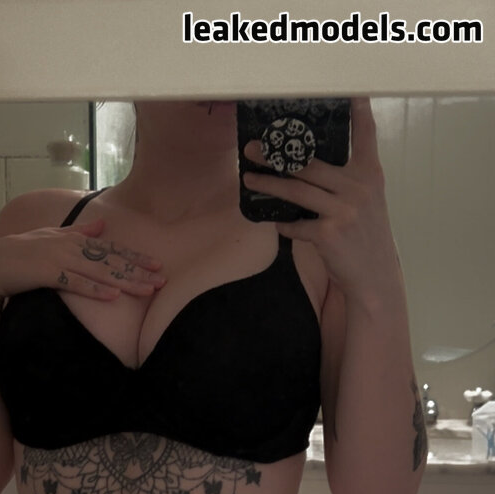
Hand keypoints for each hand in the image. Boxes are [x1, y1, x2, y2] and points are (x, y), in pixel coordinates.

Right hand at [0, 217, 166, 300]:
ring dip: (125, 280)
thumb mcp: (53, 237)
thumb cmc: (22, 253)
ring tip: (147, 289)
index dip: (134, 258)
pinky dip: (95, 288)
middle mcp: (71, 247)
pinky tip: (113, 295)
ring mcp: (60, 260)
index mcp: (73, 240)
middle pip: (111, 260)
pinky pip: (77, 283)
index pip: (110, 250)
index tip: (156, 266)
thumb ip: (79, 233)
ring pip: (100, 271)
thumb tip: (102, 226)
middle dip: (138, 270)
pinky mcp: (48, 274)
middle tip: (162, 280)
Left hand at [242, 98, 398, 299]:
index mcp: (369, 174)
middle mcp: (358, 187)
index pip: (365, 133)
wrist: (374, 276)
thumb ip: (347, 181)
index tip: (348, 87)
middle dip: (277, 154)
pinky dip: (285, 224)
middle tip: (253, 147)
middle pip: (310, 163)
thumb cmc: (366, 238)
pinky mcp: (328, 233)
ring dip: (269, 184)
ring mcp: (344, 210)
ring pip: (297, 190)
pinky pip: (297, 224)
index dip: (357, 108)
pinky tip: (278, 223)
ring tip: (250, 178)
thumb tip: (307, 167)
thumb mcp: (367, 203)